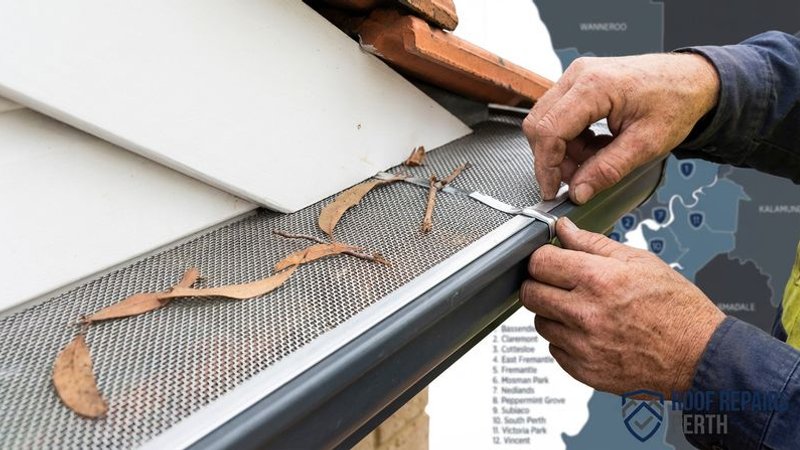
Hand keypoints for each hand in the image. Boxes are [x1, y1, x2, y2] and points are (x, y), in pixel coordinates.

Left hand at [520, 218, 725, 395]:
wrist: (699, 355)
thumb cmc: (676, 308)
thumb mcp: (639, 261)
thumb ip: (593, 243)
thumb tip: (564, 229)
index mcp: (598, 279)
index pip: (539, 262)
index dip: (541, 258)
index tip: (548, 261)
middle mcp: (585, 313)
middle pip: (530, 294)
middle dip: (540, 284)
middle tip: (558, 284)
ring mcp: (582, 345)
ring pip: (540, 323)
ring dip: (553, 314)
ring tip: (582, 310)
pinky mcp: (584, 370)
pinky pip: (555, 350)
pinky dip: (566, 341)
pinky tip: (589, 333)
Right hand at [523, 53, 719, 203]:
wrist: (692, 80)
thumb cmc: (675, 101)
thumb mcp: (646, 144)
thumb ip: (607, 170)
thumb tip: (579, 191)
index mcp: (594, 86)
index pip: (549, 130)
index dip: (546, 166)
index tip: (552, 191)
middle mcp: (579, 75)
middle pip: (539, 124)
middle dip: (552, 159)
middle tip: (575, 180)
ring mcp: (577, 76)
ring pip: (546, 121)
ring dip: (564, 149)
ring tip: (595, 159)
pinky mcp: (579, 82)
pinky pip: (558, 115)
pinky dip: (571, 138)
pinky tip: (595, 145)